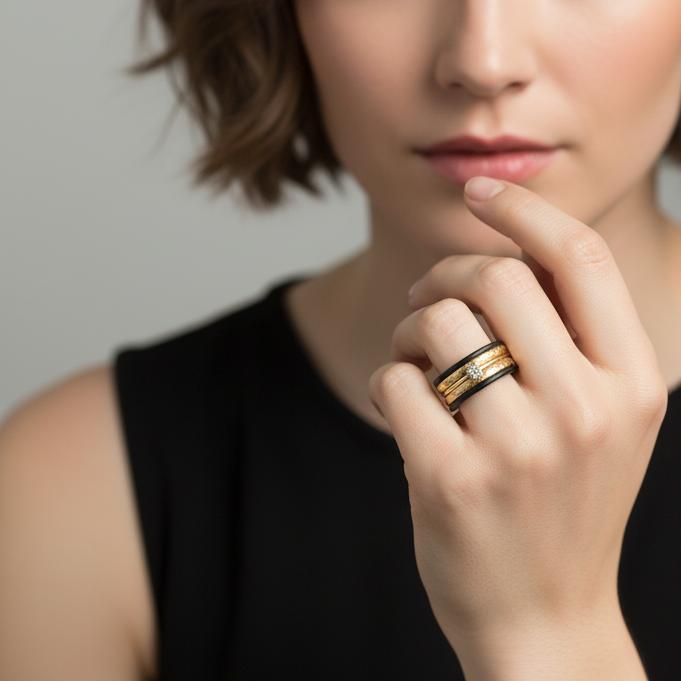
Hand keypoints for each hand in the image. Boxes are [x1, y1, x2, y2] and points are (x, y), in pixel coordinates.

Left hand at [367, 177, 668, 654]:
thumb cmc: (563, 508)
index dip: (525, 210)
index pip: (579, 259)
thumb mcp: (602, 423)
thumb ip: (571, 340)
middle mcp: (585, 410)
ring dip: (408, 328)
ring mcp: (518, 448)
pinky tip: (400, 409)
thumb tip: (504, 249)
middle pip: (496, 278)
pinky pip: (394, 381)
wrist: (543, 620)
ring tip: (411, 359)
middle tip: (424, 302)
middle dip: (445, 274)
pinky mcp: (451, 480)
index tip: (481, 191)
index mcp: (632, 385)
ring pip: (437, 323)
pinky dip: (386, 382)